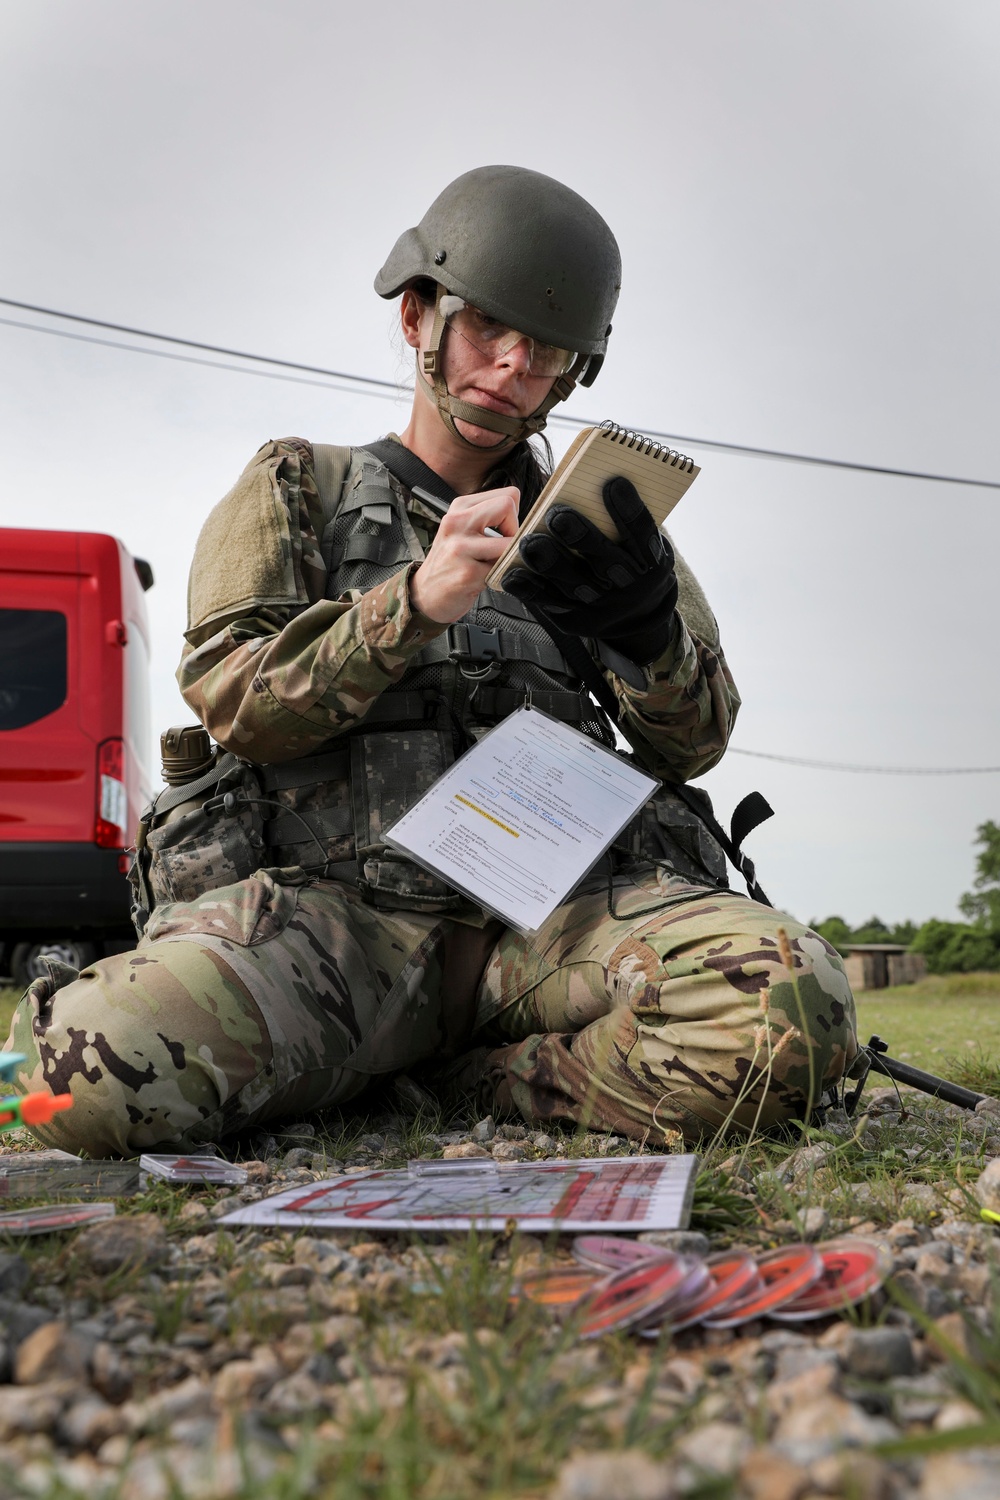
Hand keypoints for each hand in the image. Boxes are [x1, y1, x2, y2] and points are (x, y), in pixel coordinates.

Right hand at [409, 488, 518, 623]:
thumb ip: (489, 516)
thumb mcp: (463, 529)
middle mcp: (457, 523)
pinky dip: (500, 576)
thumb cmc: (450, 561)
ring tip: (490, 564)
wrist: (426, 593)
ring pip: (510, 542)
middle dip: (514, 531)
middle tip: (501, 548)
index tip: (503, 533)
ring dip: (507, 557)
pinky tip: (483, 578)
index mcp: (459, 507)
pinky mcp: (468, 573)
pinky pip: (502, 569)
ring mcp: (461, 548)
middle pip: (507, 506)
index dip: (513, 517)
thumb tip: (522, 518)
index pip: (508, 495)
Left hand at [503, 476, 678, 664]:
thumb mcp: (642, 545)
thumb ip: (622, 522)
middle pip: (606, 562)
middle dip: (582, 537)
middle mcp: (628, 587)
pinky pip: (550, 603)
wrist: (636, 615)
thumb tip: (589, 485)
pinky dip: (530, 588)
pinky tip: (512, 572)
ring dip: (550, 563)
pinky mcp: (577, 618)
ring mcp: (601, 606)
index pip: (643, 534)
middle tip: (558, 515)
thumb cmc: (632, 561)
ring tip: (529, 542)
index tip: (613, 483)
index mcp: (651, 563)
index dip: (630, 510)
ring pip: (574, 585)